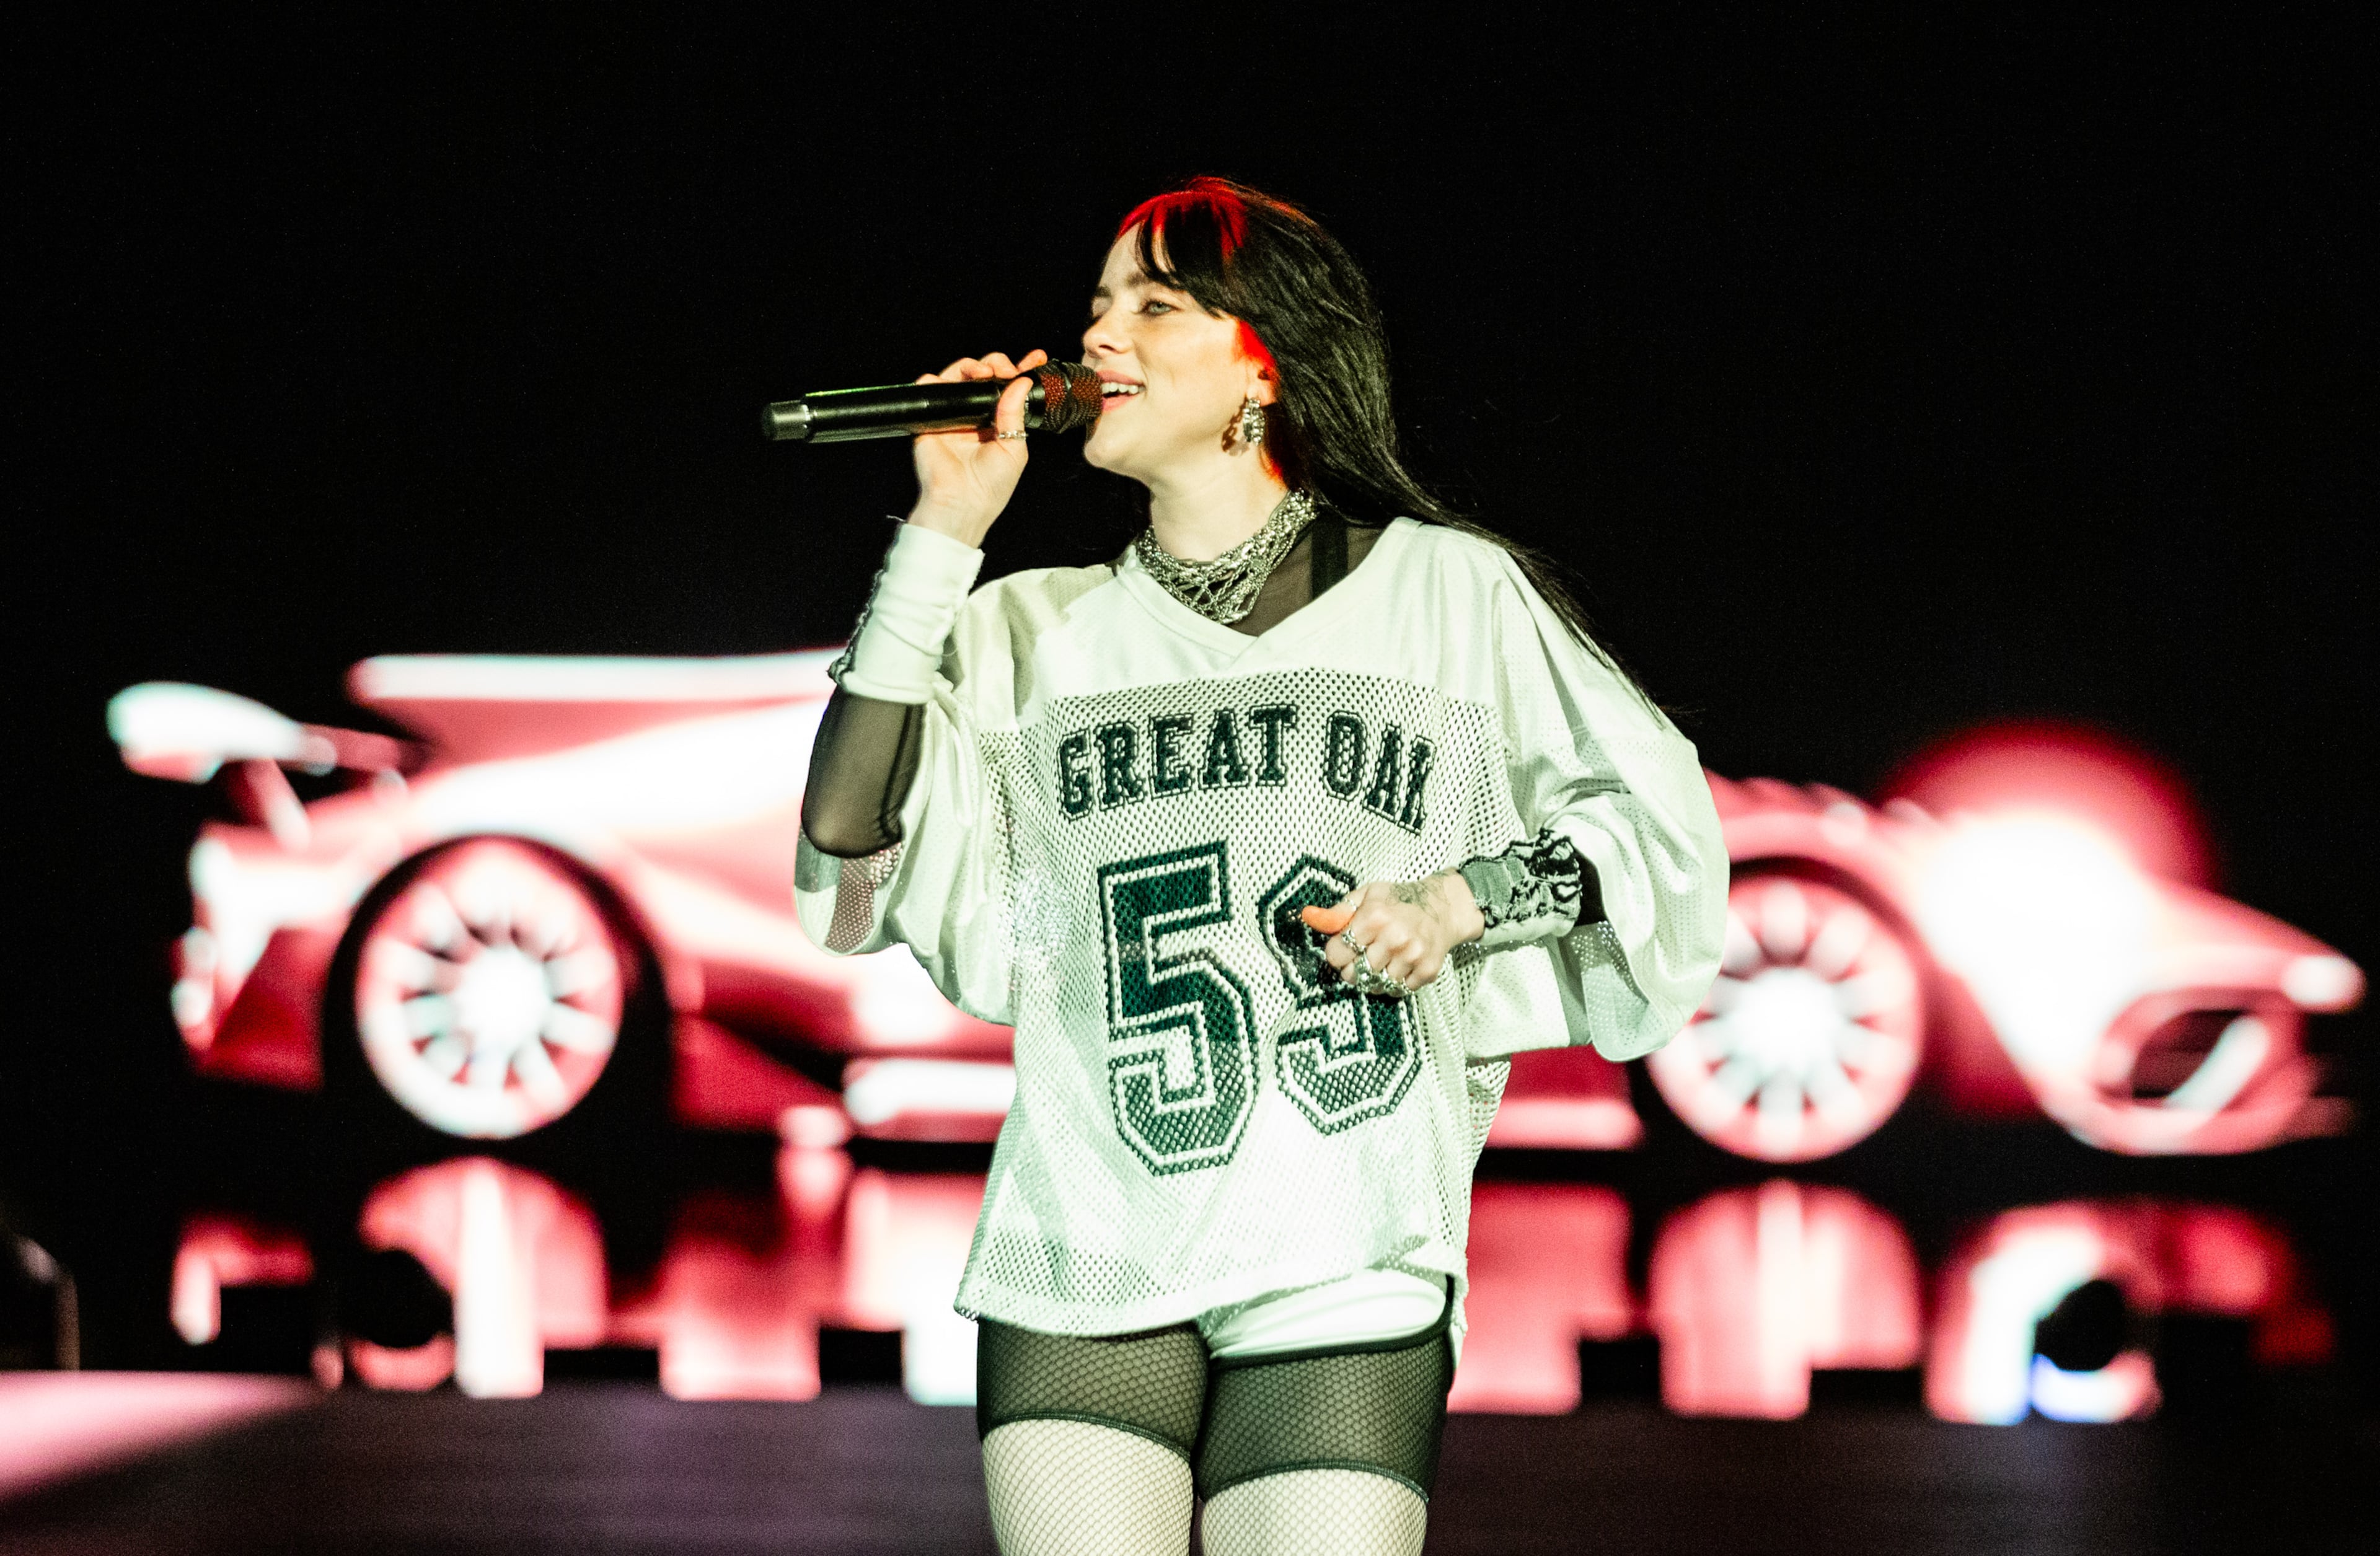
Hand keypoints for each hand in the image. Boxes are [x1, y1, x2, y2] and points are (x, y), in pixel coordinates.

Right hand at [905, 349, 1048, 547]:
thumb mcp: (1014, 448)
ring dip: (971, 366)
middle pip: (982, 376)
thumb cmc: (990, 487)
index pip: (1008, 389)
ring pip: (957, 376)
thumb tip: (1021, 382)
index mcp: (998, 422)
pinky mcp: (931, 418)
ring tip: (984, 372)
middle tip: (1005, 370)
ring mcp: (953, 415)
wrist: (962, 504)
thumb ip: (1015, 413)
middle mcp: (975, 416)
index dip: (1019, 371)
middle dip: (997, 364)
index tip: (1035, 359)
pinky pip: (929, 390)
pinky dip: (935, 379)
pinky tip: (950, 381)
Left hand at [1301, 871, 1485, 994]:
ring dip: (1374, 978)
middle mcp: (1394, 938)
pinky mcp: (1427, 971)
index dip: (1337, 954)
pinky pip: (1399, 991)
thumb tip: (1309, 917)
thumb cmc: (1399, 900)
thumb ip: (1338, 911)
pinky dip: (1395, 983)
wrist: (1442, 907)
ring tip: (1381, 961)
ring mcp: (1413, 957)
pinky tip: (1398, 966)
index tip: (1344, 949)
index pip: (1337, 954)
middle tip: (1362, 957)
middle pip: (1355, 974)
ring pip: (1377, 985)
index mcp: (1375, 917)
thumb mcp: (1367, 895)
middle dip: (1353, 969)